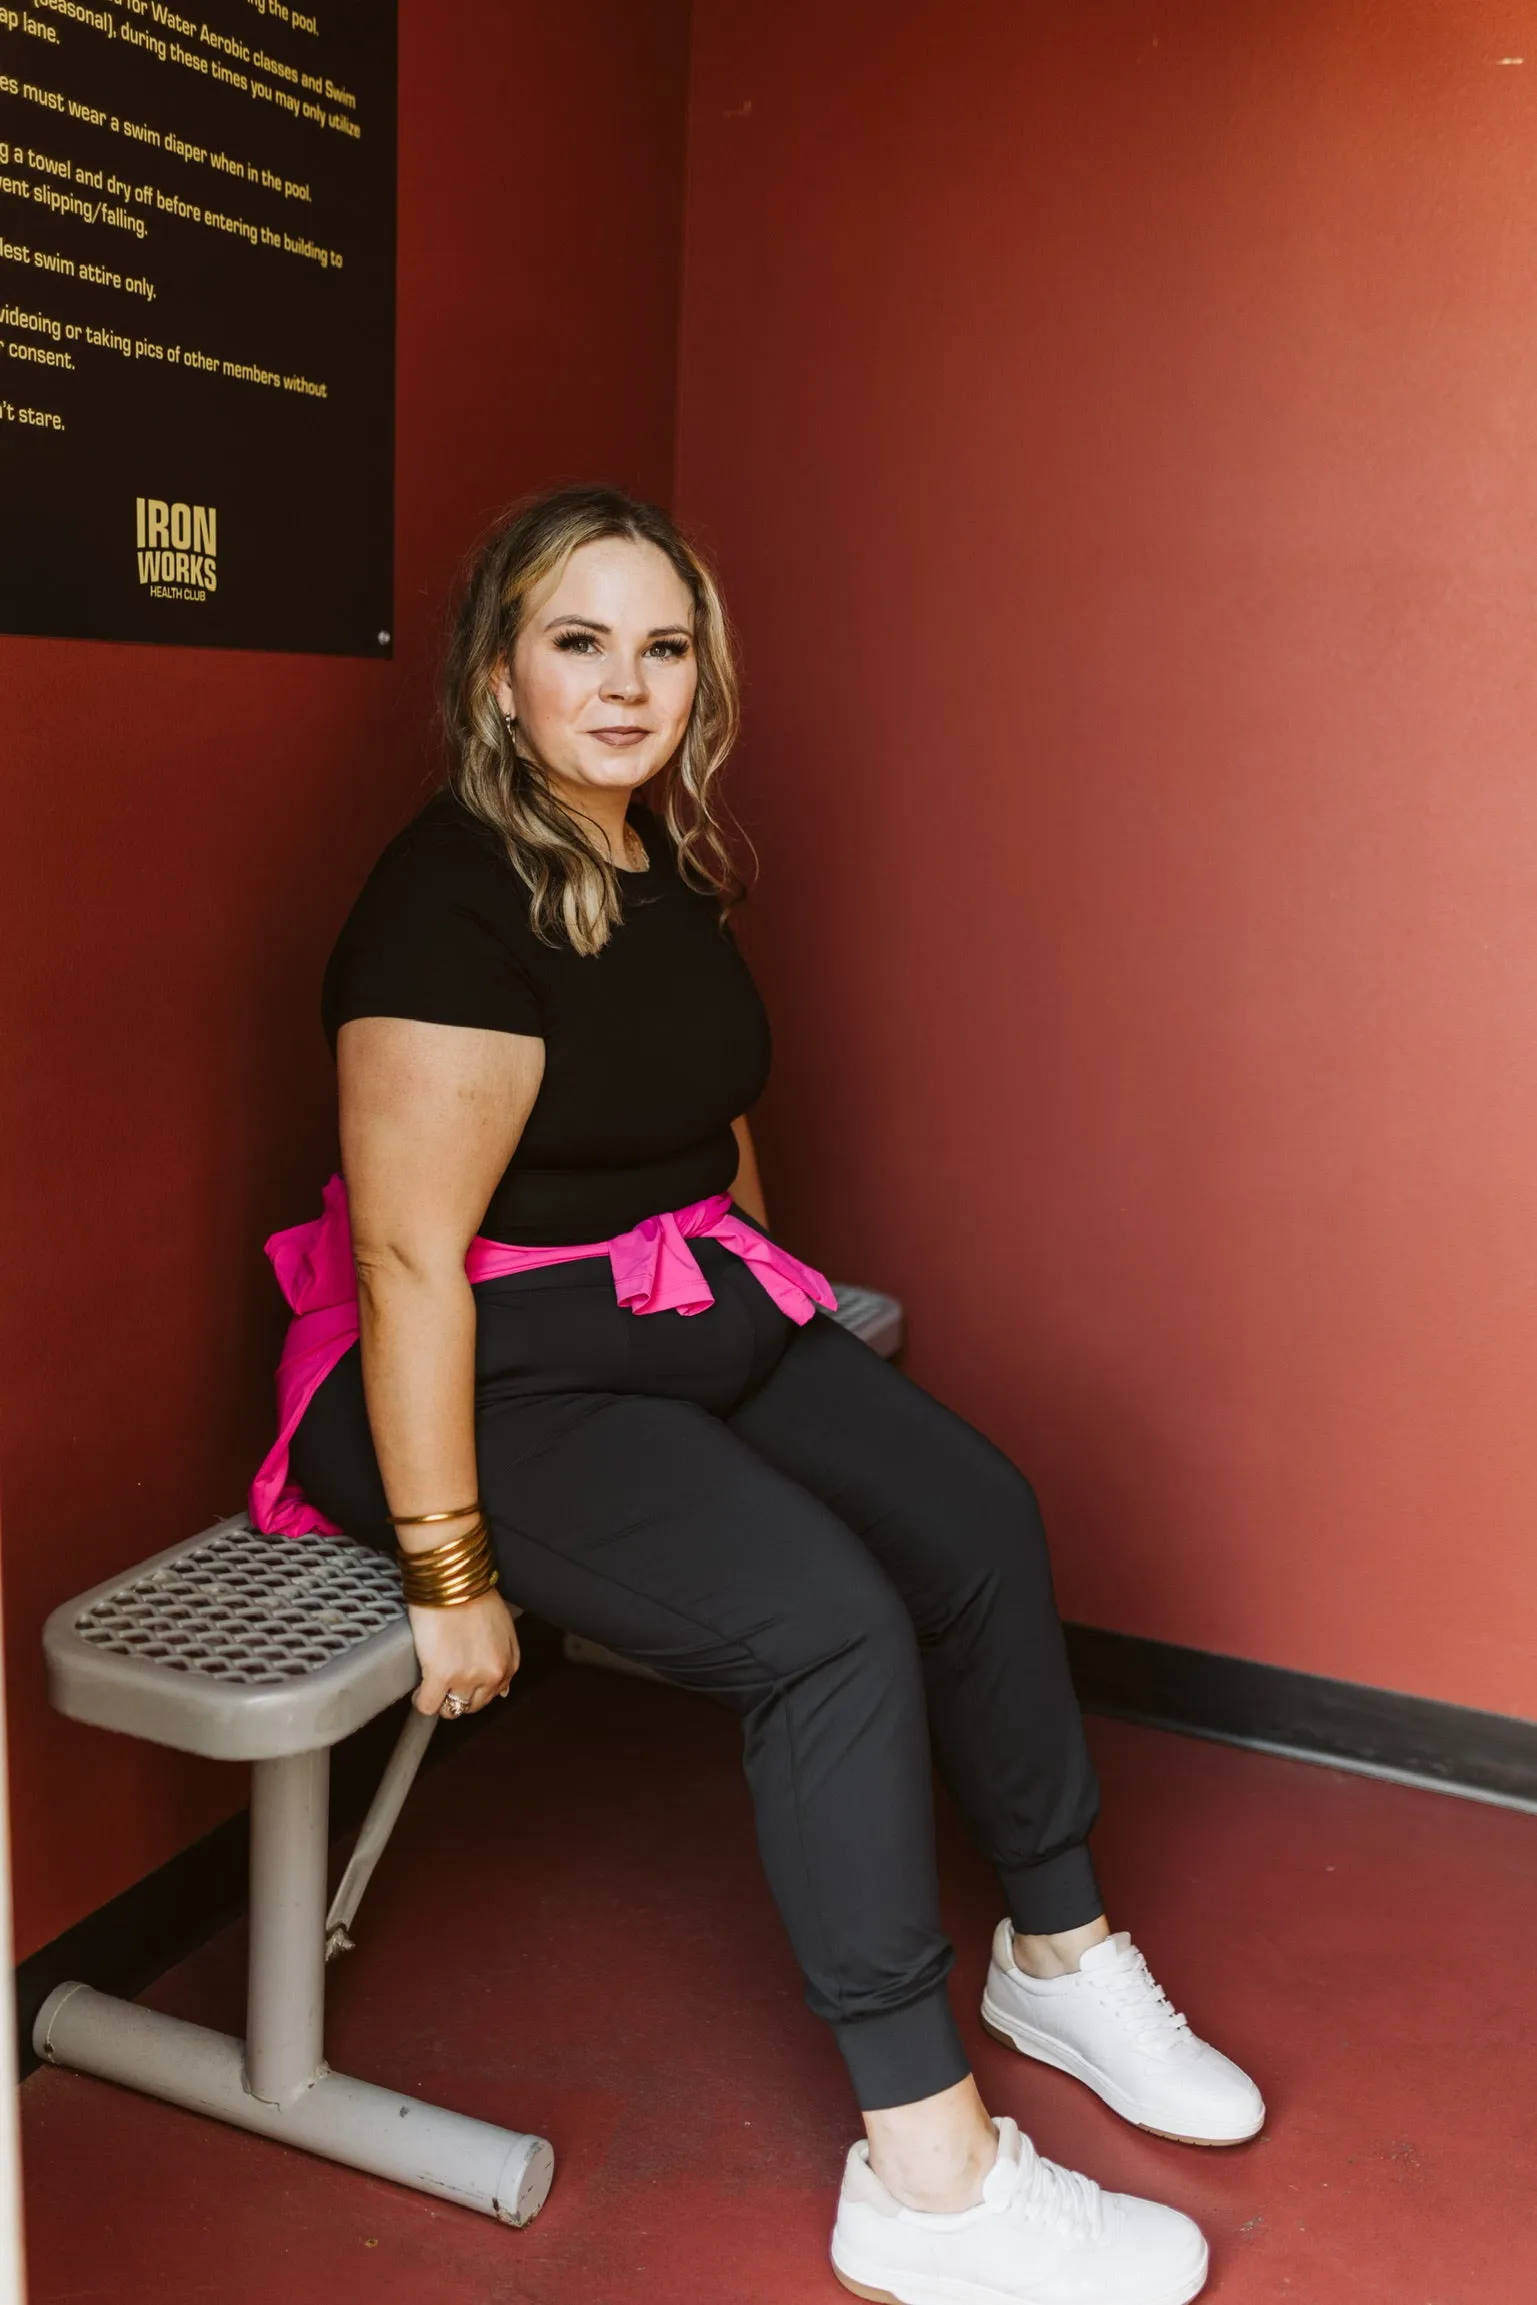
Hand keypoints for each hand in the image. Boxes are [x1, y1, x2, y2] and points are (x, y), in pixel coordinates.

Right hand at [409, 1589, 520, 1716]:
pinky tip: (419, 1689)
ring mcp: (467, 1677)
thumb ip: (505, 1656)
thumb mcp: (503, 1626)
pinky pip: (427, 1706)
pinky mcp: (441, 1676)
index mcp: (508, 1663)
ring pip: (450, 1709)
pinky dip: (421, 1700)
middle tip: (445, 1682)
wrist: (453, 1580)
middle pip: (472, 1705)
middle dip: (458, 1696)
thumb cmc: (475, 1594)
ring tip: (430, 1685)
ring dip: (440, 1700)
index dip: (475, 1688)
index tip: (463, 1681)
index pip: (493, 1694)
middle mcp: (492, 1675)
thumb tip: (503, 1691)